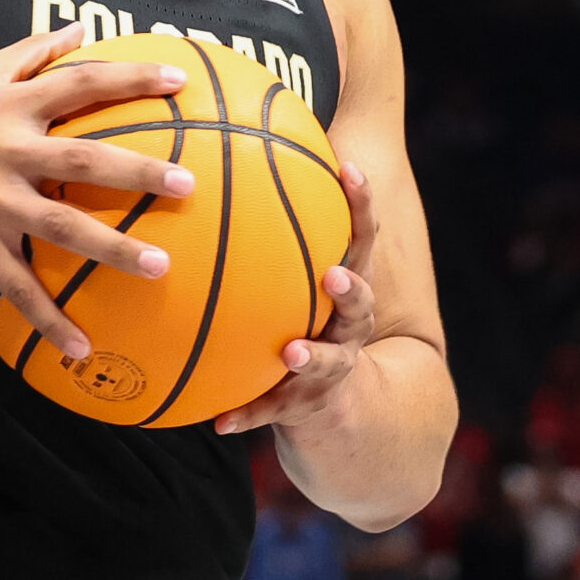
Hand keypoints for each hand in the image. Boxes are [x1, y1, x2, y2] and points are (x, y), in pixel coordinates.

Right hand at [0, 23, 194, 361]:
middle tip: (186, 184)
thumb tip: (78, 28)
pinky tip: (82, 347)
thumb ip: (27, 54)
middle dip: (136, 172)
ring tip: (161, 266)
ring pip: (61, 227)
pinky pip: (17, 287)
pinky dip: (49, 319)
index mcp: (8, 107)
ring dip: (113, 249)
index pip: (78, 83)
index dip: (129, 79)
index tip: (179, 82)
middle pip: (81, 160)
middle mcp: (3, 151)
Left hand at [215, 161, 377, 435]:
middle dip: (352, 289)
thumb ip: (265, 229)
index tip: (349, 167)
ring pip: (331, 362)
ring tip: (295, 351)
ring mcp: (332, 369)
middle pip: (361, 303)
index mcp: (342, 284)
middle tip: (336, 275)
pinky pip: (273, 411)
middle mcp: (347, 326)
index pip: (359, 236)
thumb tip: (219, 156)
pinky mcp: (304, 407)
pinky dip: (248, 415)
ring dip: (314, 356)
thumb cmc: (300, 317)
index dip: (360, 202)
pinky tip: (220, 423)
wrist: (332, 405)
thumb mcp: (292, 275)